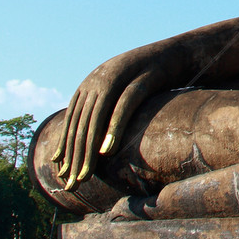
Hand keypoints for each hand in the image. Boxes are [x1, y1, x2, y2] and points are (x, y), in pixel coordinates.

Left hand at [52, 43, 182, 190]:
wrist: (176, 54)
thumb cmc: (148, 79)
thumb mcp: (120, 93)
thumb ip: (103, 110)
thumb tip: (91, 141)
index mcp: (90, 83)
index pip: (72, 121)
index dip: (66, 147)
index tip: (62, 173)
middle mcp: (98, 79)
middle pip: (82, 123)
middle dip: (75, 156)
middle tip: (72, 183)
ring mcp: (119, 77)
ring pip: (97, 119)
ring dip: (88, 150)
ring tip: (84, 175)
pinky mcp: (141, 80)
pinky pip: (123, 107)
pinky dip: (112, 129)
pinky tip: (107, 151)